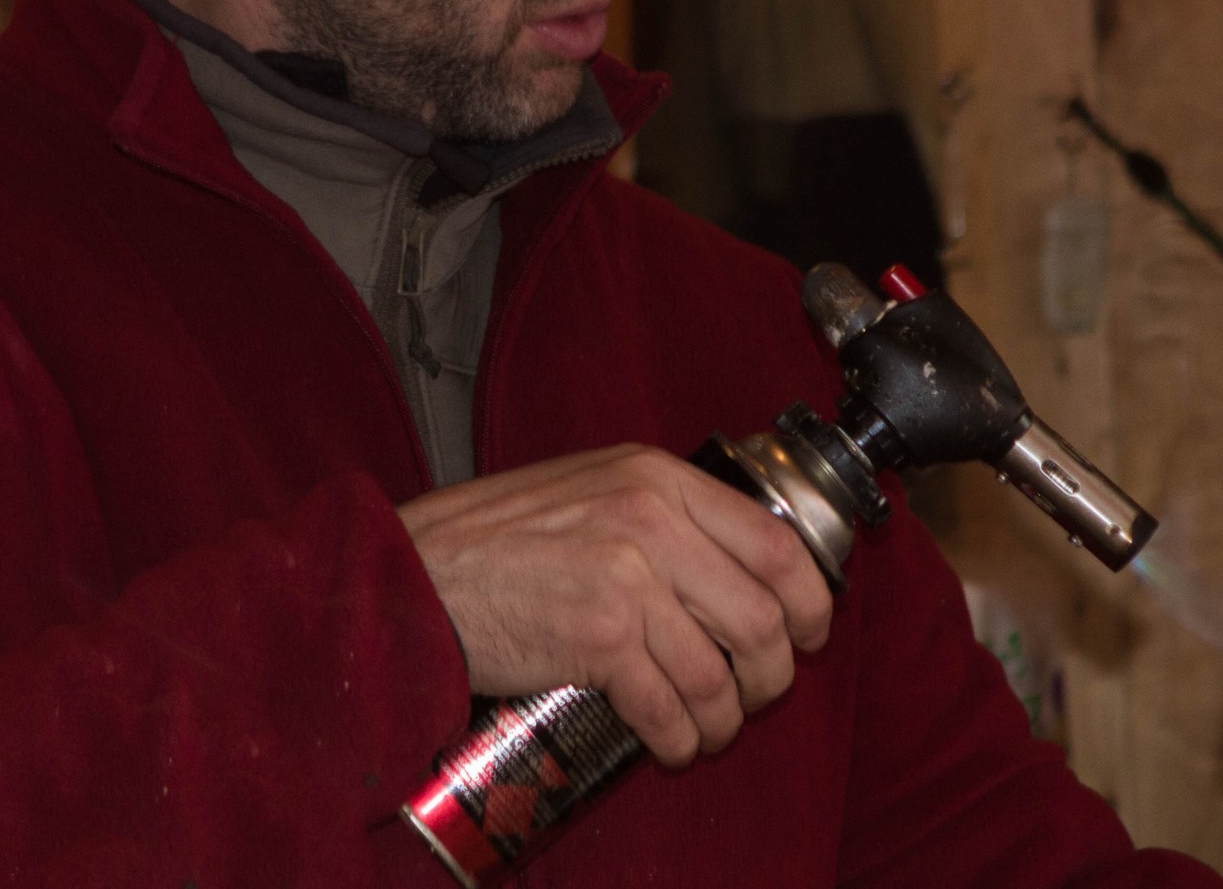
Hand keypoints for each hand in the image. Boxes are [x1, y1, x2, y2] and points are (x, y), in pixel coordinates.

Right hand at [398, 444, 832, 766]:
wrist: (412, 575)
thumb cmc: (495, 538)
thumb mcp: (591, 488)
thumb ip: (661, 512)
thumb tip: (735, 564)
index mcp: (657, 477)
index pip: (774, 541)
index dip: (810, 598)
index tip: (810, 629)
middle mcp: (652, 519)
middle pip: (762, 613)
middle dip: (774, 671)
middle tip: (759, 692)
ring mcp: (627, 578)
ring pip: (721, 669)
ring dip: (726, 716)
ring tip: (711, 729)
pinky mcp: (599, 637)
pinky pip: (670, 704)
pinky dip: (681, 737)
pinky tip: (673, 745)